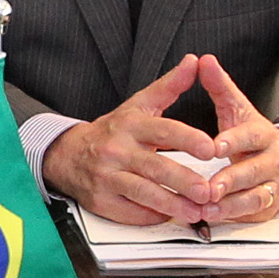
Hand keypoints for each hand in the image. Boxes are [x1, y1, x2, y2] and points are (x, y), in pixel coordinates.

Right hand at [43, 58, 222, 224]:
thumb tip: (194, 61)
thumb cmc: (112, 131)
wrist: (68, 155)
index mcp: (131, 125)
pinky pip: (130, 212)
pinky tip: (169, 216)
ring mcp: (108, 177)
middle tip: (207, 190)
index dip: (187, 139)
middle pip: (154, 166)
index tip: (210, 148)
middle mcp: (118, 150)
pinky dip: (151, 215)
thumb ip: (169, 86)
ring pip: (143, 192)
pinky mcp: (102, 201)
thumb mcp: (138, 104)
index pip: (163, 130)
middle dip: (183, 180)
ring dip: (171, 204)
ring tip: (195, 211)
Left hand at [190, 57, 278, 222]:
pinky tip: (212, 218)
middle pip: (255, 171)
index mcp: (263, 134)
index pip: (250, 136)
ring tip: (207, 207)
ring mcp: (272, 185)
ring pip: (255, 197)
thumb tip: (204, 60)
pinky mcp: (268, 207)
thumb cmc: (253, 135)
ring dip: (231, 204)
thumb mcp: (238, 109)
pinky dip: (233, 217)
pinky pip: (252, 214)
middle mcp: (272, 160)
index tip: (215, 146)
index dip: (234, 141)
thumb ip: (220, 87)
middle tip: (208, 186)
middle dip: (231, 180)